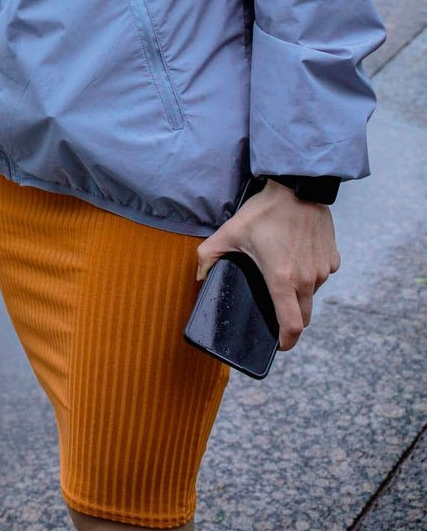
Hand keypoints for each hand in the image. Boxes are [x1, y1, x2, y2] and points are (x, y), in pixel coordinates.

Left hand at [195, 181, 340, 349]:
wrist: (299, 186)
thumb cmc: (264, 210)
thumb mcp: (230, 231)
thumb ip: (208, 256)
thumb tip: (198, 277)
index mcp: (282, 279)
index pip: (291, 327)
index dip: (285, 342)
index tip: (278, 344)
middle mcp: (306, 279)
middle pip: (303, 316)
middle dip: (291, 320)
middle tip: (275, 309)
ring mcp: (322, 270)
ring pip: (312, 294)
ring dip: (300, 293)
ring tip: (282, 272)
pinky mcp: (333, 259)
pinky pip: (322, 276)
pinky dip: (311, 274)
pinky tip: (296, 256)